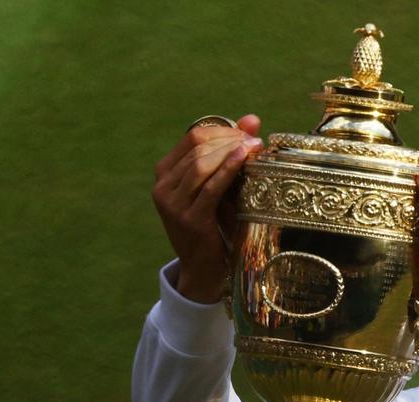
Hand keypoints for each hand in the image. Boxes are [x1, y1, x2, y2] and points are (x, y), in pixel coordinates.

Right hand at [151, 114, 262, 302]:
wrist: (204, 266)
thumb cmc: (216, 222)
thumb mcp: (220, 185)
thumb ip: (232, 152)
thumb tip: (252, 118)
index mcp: (165, 172)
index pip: (193, 137)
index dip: (222, 130)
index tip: (248, 133)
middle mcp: (163, 185)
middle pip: (197, 147)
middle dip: (229, 139)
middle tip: (255, 140)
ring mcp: (172, 203)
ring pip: (201, 164)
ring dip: (231, 152)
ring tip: (255, 148)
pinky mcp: (189, 218)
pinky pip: (210, 187)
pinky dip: (228, 170)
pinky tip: (244, 159)